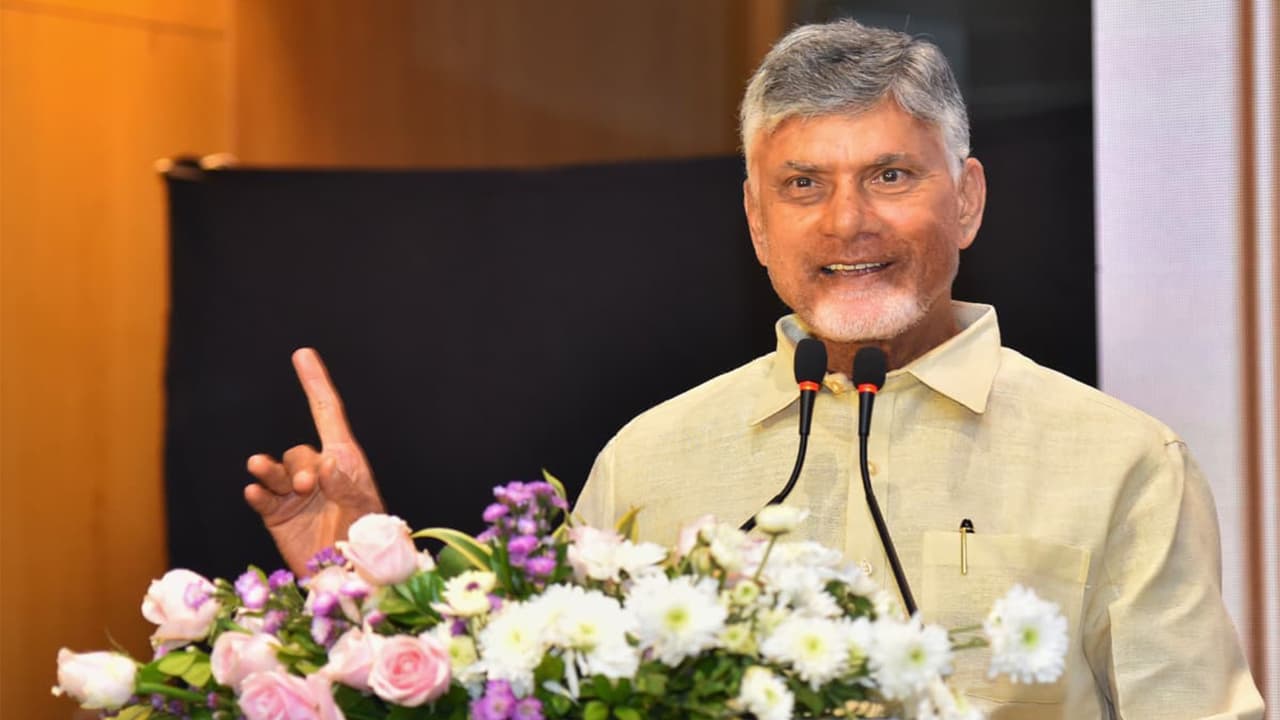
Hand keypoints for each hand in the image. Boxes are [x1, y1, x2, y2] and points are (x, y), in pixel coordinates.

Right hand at [244, 348, 385, 575]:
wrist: (354, 578)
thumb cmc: (368, 540)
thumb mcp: (365, 509)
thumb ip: (347, 485)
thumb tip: (326, 462)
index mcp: (345, 462)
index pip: (327, 414)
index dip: (315, 384)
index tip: (303, 354)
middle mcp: (318, 474)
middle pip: (298, 452)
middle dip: (297, 465)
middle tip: (308, 487)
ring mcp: (296, 496)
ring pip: (275, 471)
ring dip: (271, 471)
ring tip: (265, 476)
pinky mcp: (278, 517)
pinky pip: (262, 497)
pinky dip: (257, 492)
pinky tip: (255, 493)